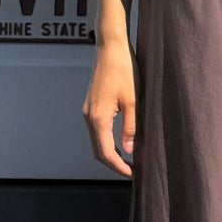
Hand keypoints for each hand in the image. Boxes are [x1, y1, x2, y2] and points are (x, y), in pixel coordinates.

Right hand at [83, 39, 137, 175]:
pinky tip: (121, 144)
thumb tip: (130, 150)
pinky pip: (97, 131)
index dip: (119, 167)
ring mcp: (88, 111)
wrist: (110, 48)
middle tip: (133, 171)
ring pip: (96, 141)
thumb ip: (131, 127)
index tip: (134, 174)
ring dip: (110, 154)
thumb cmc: (124, 71)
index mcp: (98, 117)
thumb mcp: (133, 100)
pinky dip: (107, 142)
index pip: (106, 152)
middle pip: (98, 150)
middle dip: (114, 164)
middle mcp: (89, 116)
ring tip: (129, 160)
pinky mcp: (91, 106)